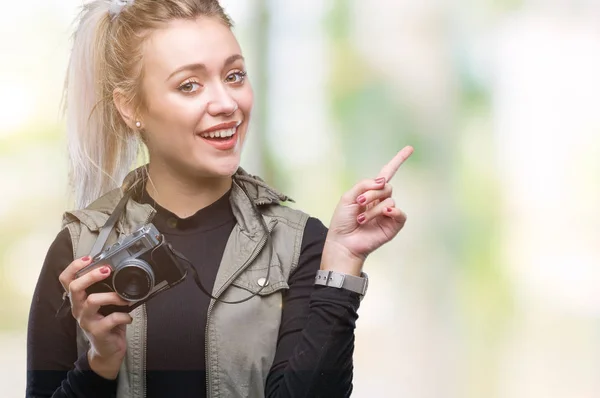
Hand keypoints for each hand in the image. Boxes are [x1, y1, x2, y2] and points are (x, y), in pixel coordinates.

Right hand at [59, 257, 131, 379]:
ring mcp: (86, 320)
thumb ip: (106, 289)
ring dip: (112, 296)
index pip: (66, 280)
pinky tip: (129, 317)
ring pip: (92, 301)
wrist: (107, 350)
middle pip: (75, 287)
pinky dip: (123, 315)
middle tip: (107, 270)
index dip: (74, 267)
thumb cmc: (106, 322)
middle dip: (91, 276)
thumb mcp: (103, 304)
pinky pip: (110, 319)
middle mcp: (79, 309)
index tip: (89, 258)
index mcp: (79, 299)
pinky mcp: (97, 332)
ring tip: (124, 298)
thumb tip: (121, 270)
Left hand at [322, 146, 412, 275]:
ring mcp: (388, 213)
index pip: (387, 173)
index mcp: (370, 192)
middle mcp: (381, 201)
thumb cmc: (342, 221)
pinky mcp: (393, 226)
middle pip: (386, 186)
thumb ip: (365, 184)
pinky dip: (392, 212)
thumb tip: (384, 180)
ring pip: (389, 200)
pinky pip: (400, 214)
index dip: (398, 160)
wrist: (343, 242)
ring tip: (362, 219)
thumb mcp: (348, 197)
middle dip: (371, 193)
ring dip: (373, 208)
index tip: (410, 149)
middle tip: (359, 203)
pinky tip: (384, 214)